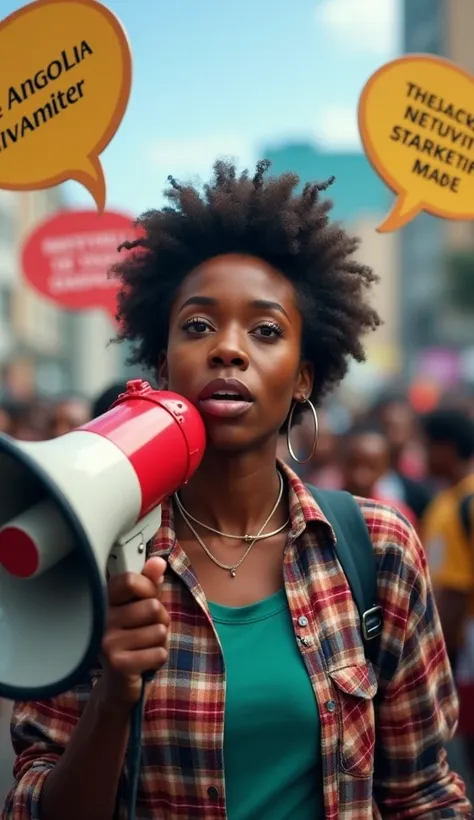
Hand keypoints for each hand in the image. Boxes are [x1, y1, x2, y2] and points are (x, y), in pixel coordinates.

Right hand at [98, 557, 168, 711]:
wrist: (117, 684)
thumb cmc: (132, 640)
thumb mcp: (141, 608)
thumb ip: (150, 584)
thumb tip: (159, 561)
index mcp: (105, 601)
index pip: (129, 580)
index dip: (149, 588)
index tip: (147, 598)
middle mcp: (101, 619)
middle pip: (152, 606)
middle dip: (160, 619)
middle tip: (146, 631)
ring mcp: (106, 642)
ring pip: (159, 630)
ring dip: (160, 641)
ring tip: (144, 647)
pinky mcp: (117, 663)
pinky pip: (159, 652)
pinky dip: (159, 658)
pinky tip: (143, 663)